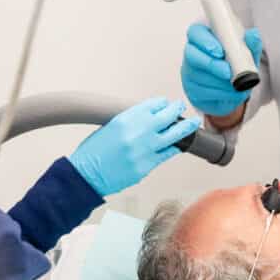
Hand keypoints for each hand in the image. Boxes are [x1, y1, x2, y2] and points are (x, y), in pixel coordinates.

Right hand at [69, 97, 199, 196]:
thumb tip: (149, 117)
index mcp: (126, 119)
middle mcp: (138, 132)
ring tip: (194, 122)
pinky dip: (174, 147)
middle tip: (181, 107)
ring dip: (186, 127)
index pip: (153, 105)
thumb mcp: (109, 126)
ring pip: (174, 135)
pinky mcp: (147, 166)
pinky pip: (167, 154)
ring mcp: (145, 150)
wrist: (85, 175)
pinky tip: (179, 144)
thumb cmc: (93, 151)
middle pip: (168, 116)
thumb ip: (131, 121)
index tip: (165, 104)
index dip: (162, 103)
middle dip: (176, 109)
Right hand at [181, 23, 261, 117]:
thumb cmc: (237, 62)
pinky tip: (231, 93)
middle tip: (228, 72)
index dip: (205, 41)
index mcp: (203, 36)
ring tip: (235, 85)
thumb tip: (254, 34)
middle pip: (193, 56)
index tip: (220, 51)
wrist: (234, 86)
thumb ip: (251, 43)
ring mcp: (189, 71)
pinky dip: (220, 94)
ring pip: (199, 76)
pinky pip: (203, 92)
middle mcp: (192, 52)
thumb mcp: (247, 53)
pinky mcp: (192, 89)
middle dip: (211, 64)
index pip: (195, 33)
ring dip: (219, 82)